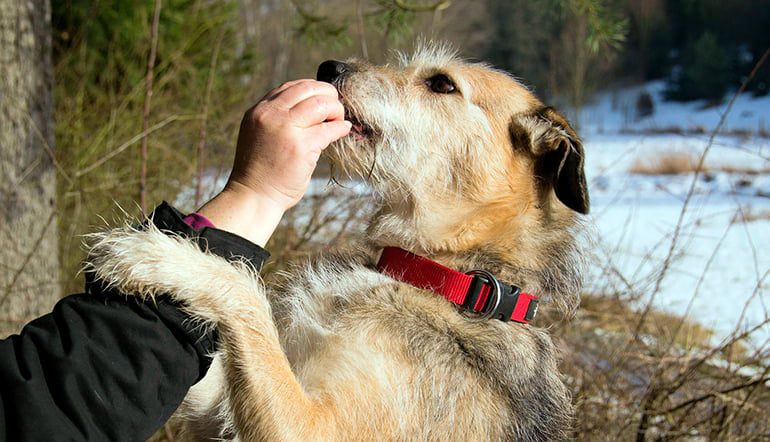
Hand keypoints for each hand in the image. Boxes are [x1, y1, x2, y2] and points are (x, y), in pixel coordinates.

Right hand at [198, 80, 350, 245]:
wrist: (253, 196)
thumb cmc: (260, 170)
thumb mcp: (260, 135)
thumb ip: (277, 119)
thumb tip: (308, 107)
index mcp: (259, 111)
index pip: (290, 87)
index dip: (311, 89)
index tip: (323, 98)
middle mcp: (270, 115)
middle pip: (308, 89)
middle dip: (327, 94)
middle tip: (336, 107)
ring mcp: (286, 129)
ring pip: (321, 104)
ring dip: (336, 109)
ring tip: (339, 119)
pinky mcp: (301, 146)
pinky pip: (329, 129)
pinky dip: (340, 127)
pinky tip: (344, 129)